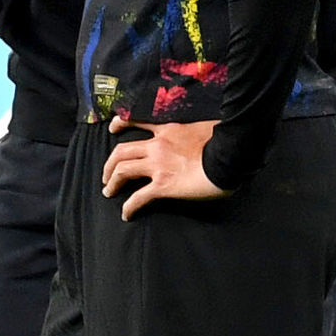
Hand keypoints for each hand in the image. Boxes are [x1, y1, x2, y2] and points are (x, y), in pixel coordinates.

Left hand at [102, 117, 227, 219]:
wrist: (230, 157)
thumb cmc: (223, 142)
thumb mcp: (205, 126)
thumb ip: (194, 129)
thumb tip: (201, 131)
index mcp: (167, 130)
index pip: (137, 121)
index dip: (120, 124)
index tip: (112, 127)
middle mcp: (157, 146)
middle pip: (122, 151)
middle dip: (109, 163)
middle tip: (106, 175)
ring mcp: (158, 166)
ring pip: (123, 170)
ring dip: (112, 182)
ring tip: (108, 192)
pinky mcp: (162, 186)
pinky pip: (139, 197)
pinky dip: (129, 206)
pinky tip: (126, 214)